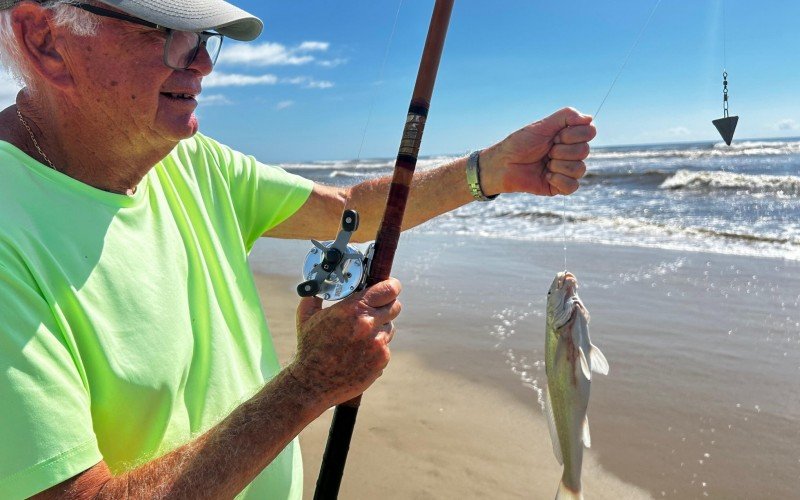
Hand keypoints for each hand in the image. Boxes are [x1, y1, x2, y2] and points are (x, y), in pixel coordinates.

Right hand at [288, 278, 401, 406]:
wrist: (313, 382)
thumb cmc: (309, 348)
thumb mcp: (306, 316)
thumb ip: (315, 295)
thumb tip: (319, 282)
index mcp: (354, 309)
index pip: (389, 290)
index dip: (392, 286)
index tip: (391, 287)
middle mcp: (369, 324)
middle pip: (395, 307)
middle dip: (386, 306)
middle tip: (376, 310)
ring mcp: (378, 343)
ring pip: (390, 328)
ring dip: (380, 328)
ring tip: (361, 337)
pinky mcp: (381, 360)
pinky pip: (386, 347)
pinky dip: (377, 348)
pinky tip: (360, 353)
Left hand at [480, 107, 595, 195]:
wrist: (503, 164)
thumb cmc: (520, 143)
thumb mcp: (542, 125)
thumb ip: (566, 116)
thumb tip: (590, 118)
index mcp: (568, 137)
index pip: (589, 132)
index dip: (572, 134)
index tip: (554, 136)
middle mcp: (570, 153)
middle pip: (585, 151)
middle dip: (562, 150)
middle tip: (546, 151)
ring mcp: (565, 170)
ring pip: (580, 169)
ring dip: (559, 165)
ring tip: (545, 164)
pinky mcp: (559, 187)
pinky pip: (573, 186)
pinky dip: (559, 180)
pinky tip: (546, 176)